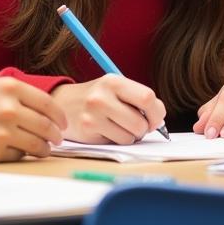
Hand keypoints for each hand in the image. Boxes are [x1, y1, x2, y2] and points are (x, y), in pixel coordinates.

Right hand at [0, 76, 67, 162]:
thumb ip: (11, 89)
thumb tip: (35, 101)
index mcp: (9, 87)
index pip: (48, 104)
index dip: (59, 116)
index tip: (62, 123)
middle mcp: (10, 109)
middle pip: (46, 126)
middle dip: (56, 135)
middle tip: (57, 139)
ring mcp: (3, 132)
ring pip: (37, 145)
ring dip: (45, 149)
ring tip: (44, 149)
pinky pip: (18, 156)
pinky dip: (21, 155)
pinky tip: (18, 152)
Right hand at [50, 74, 165, 144]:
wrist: (64, 103)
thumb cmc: (98, 98)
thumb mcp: (115, 89)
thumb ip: (137, 99)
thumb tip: (159, 119)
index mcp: (113, 81)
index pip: (147, 97)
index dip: (157, 112)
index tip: (155, 118)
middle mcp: (102, 96)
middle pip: (140, 122)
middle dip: (145, 128)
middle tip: (138, 125)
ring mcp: (93, 114)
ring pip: (131, 136)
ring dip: (132, 136)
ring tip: (120, 126)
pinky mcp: (88, 130)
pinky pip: (118, 143)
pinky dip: (119, 140)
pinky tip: (108, 131)